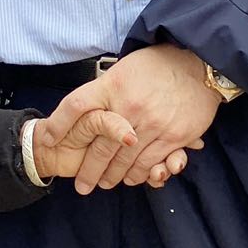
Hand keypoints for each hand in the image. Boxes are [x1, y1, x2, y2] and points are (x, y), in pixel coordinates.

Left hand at [38, 44, 218, 194]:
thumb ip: (105, 89)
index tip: (48, 139)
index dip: (58, 124)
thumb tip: (85, 108)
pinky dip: (138, 174)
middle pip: (100, 146)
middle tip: (81, 184)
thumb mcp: (124, 68)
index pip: (75, 105)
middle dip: (88, 170)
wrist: (199, 63)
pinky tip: (130, 178)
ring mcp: (152, 124)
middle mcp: (129, 107)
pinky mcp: (174, 136)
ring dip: (112, 177)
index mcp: (112, 85)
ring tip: (103, 184)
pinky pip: (150, 163)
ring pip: (124, 161)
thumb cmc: (157, 64)